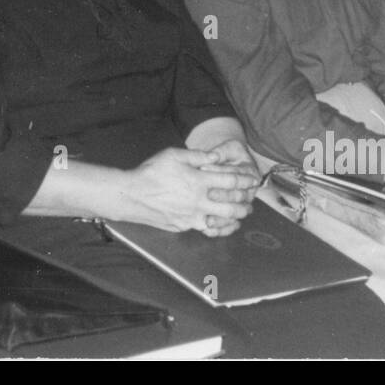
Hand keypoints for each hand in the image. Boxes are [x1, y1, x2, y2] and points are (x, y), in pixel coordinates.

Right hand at [128, 148, 254, 235]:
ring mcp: (192, 217)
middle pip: (233, 204)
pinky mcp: (184, 226)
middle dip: (246, 202)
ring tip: (243, 213)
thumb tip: (216, 156)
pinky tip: (224, 225)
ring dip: (237, 217)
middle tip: (252, 199)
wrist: (131, 195)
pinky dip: (221, 228)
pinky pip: (208, 229)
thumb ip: (198, 155)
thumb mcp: (174, 155)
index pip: (231, 181)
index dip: (246, 180)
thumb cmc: (151, 172)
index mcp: (198, 180)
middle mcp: (199, 200)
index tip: (253, 179)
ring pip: (224, 220)